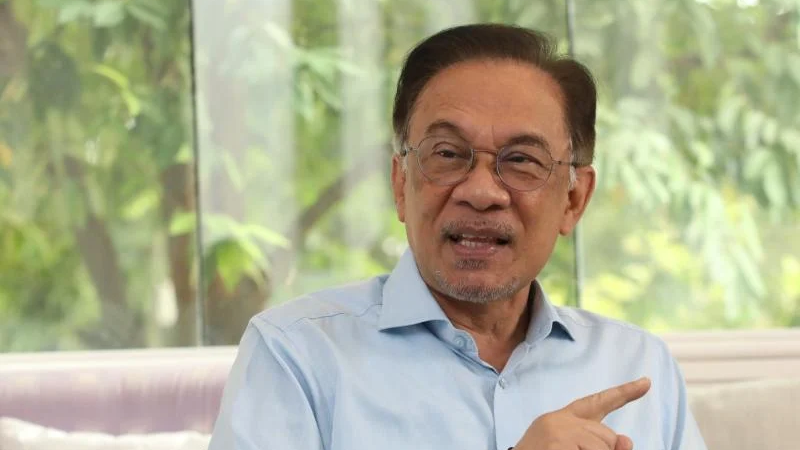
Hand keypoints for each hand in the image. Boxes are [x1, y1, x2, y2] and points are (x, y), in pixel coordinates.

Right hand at [513, 377, 650, 449]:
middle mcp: (559, 420)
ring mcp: (557, 432)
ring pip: (604, 447)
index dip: (624, 393)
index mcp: (562, 419)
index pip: (597, 403)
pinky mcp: (556, 443)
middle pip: (607, 435)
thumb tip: (627, 439)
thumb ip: (600, 442)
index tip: (647, 382)